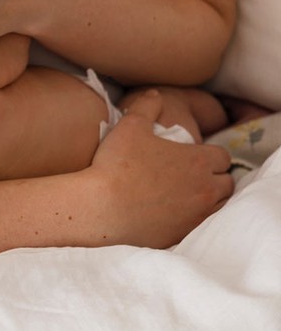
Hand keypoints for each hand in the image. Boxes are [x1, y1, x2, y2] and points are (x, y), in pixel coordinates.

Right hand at [89, 91, 233, 247]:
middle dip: (215, 177)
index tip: (195, 154)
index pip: (223, 157)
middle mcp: (204, 190)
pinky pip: (199, 226)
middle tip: (193, 173)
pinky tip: (174, 211)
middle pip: (227, 184)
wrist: (103, 208)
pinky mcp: (183, 236)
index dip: (211, 153)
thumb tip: (155, 94)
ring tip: (187, 193)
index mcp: (198, 161)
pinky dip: (193, 218)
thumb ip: (148, 105)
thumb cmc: (117, 163)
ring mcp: (196, 216)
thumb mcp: (131, 124)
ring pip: (219, 207)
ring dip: (210, 198)